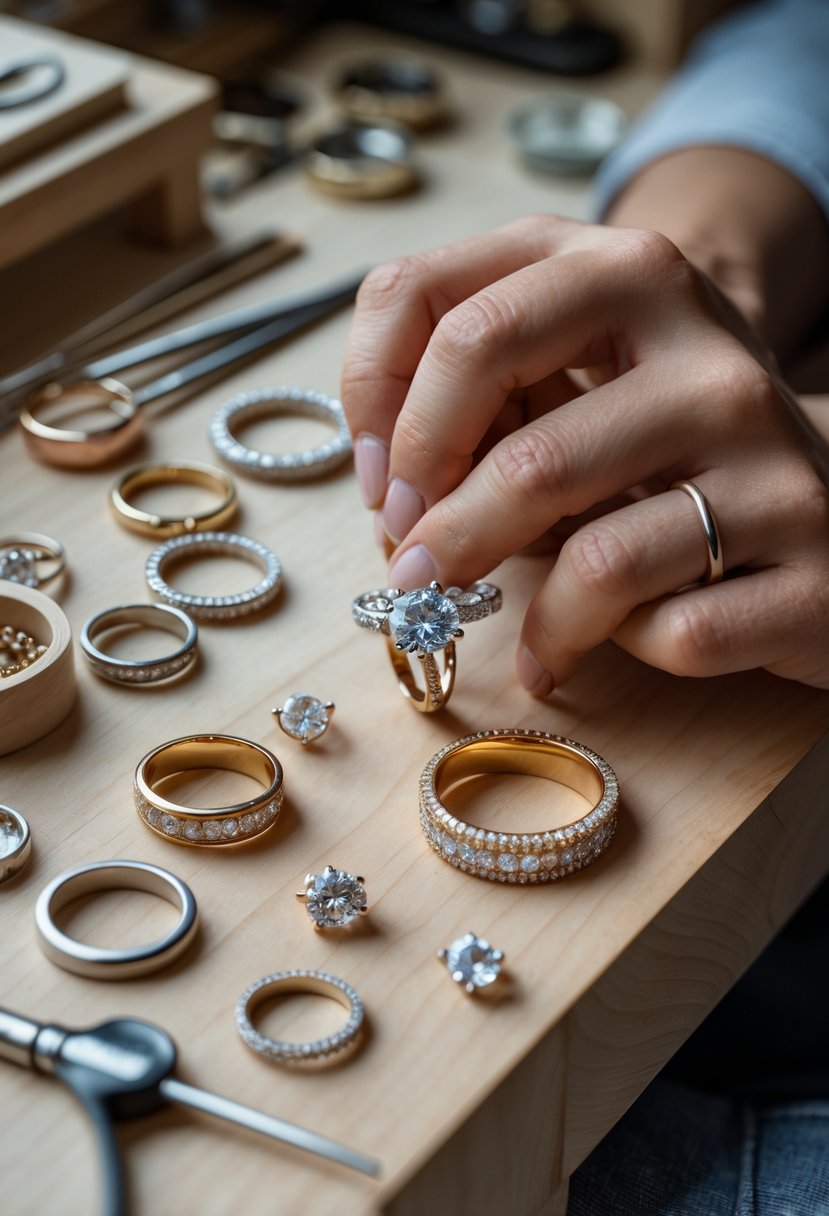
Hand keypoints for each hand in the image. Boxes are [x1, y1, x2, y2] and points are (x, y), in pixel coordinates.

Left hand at [341, 215, 828, 690]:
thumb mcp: (582, 386)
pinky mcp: (808, 553)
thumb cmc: (673, 453)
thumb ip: (488, 391)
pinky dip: (609, 645)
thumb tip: (388, 478)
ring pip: (593, 552)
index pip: (444, 302)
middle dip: (433, 514)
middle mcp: (705, 344)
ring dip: (515, 606)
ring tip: (481, 618)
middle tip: (411, 565)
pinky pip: (669, 627)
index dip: (376, 401)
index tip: (379, 479)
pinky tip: (600, 640)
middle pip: (517, 430)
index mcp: (624, 272)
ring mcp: (765, 451)